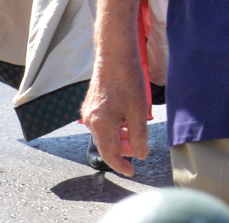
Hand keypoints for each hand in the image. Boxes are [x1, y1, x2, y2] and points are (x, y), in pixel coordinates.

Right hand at [82, 49, 150, 175]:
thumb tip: (140, 154)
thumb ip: (138, 136)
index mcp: (100, 125)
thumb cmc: (128, 81)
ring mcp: (88, 113)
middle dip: (123, 150)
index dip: (121, 166)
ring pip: (105, 134)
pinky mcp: (90, 105)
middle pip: (106, 145)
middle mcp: (90, 121)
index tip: (132, 172)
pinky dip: (115, 127)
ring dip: (120, 137)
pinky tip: (127, 120)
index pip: (109, 154)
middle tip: (140, 147)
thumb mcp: (138, 112)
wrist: (115, 56)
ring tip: (136, 131)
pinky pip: (102, 124)